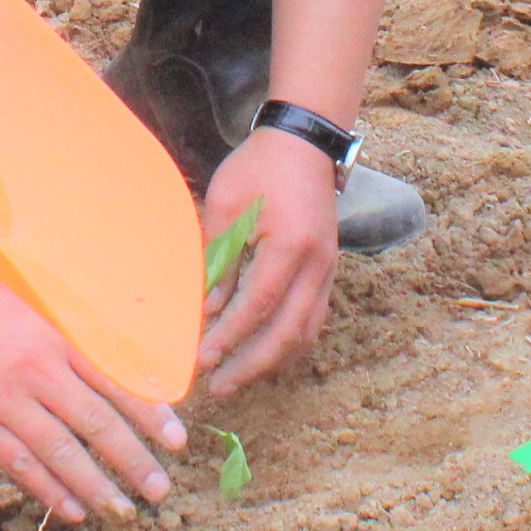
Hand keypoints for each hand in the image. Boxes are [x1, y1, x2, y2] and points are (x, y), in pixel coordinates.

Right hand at [0, 268, 181, 522]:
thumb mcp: (38, 305)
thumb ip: (78, 332)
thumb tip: (130, 356)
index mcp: (57, 338)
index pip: (115, 381)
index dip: (149, 415)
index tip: (177, 442)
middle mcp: (36, 371)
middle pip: (95, 423)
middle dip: (132, 461)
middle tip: (159, 490)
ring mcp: (6, 403)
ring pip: (60, 453)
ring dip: (95, 486)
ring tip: (123, 510)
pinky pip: (21, 466)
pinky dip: (49, 490)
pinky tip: (74, 510)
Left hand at [197, 129, 340, 395]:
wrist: (305, 142)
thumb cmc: (260, 167)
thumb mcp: (226, 205)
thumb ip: (217, 258)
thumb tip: (205, 311)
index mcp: (290, 244)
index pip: (258, 305)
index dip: (230, 338)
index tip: (203, 362)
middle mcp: (317, 263)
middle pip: (287, 331)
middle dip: (252, 365)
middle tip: (219, 388)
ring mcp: (328, 269)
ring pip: (305, 332)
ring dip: (271, 360)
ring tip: (238, 377)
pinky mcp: (327, 270)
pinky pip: (312, 319)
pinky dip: (288, 342)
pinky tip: (263, 353)